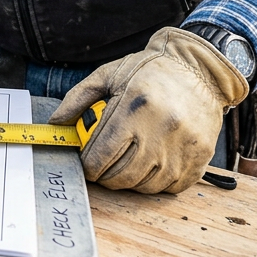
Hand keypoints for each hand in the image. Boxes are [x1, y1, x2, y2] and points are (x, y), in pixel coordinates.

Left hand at [48, 27, 248, 193]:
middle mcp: (161, 130)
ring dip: (129, 180)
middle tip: (102, 166)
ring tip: (126, 162)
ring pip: (145, 185)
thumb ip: (77, 99)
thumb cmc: (149, 71)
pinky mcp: (201, 157)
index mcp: (134, 108)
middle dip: (104, 176)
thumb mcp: (108, 75)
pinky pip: (171, 187)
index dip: (87, 165)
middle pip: (120, 176)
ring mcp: (183, 147)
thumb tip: (55, 124)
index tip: (86, 160)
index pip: (99, 156)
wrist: (199, 69)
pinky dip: (156, 182)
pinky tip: (151, 165)